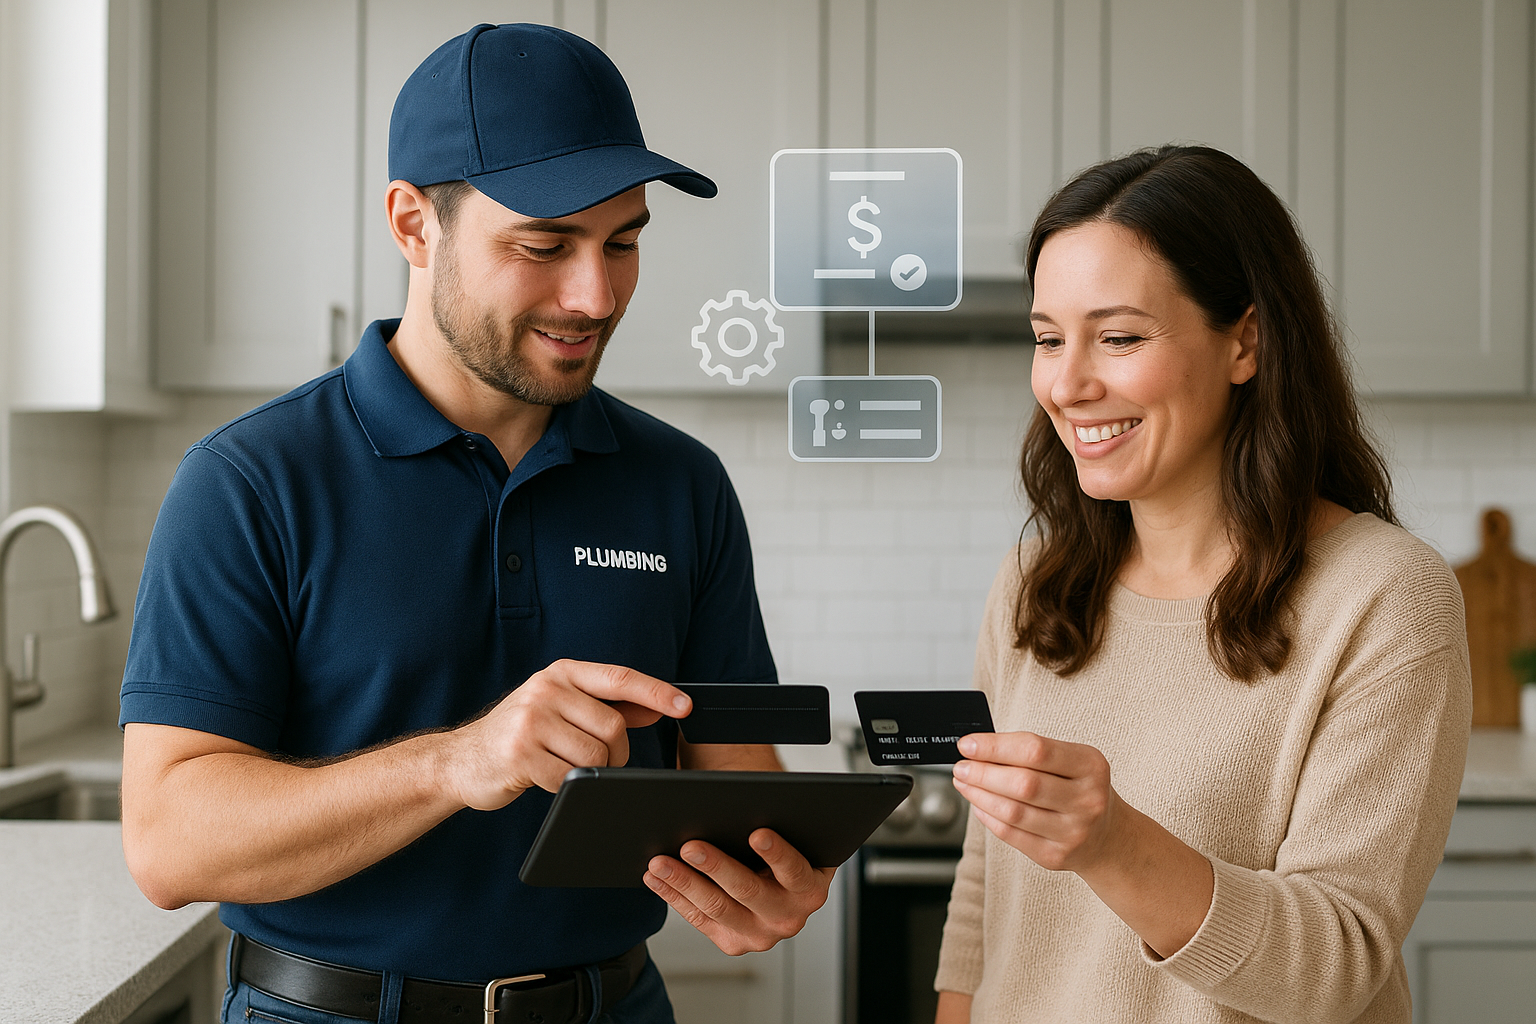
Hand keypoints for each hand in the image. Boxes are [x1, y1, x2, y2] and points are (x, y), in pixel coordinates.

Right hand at [446, 659, 690, 810]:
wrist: (462, 759)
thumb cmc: (522, 733)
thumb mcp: (564, 709)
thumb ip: (610, 707)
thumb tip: (658, 706)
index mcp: (562, 673)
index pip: (620, 678)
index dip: (657, 692)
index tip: (685, 705)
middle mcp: (546, 690)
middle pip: (613, 727)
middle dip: (615, 753)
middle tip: (597, 761)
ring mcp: (531, 720)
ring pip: (595, 755)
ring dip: (593, 772)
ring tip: (567, 767)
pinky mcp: (519, 753)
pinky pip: (569, 778)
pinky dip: (565, 785)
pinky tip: (546, 777)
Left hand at [643, 829, 832, 954]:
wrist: (777, 879)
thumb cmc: (780, 842)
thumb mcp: (789, 833)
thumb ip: (775, 820)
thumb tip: (740, 801)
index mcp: (810, 887)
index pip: (794, 870)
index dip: (777, 853)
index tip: (757, 834)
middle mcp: (789, 917)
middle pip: (749, 890)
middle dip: (717, 866)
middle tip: (691, 846)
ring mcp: (759, 934)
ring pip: (717, 907)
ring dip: (684, 882)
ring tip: (660, 862)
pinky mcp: (732, 942)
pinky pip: (698, 918)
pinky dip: (673, 896)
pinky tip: (655, 879)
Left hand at [951, 731, 1122, 872]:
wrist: (1108, 836)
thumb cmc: (1080, 788)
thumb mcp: (1071, 762)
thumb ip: (1031, 753)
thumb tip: (979, 749)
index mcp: (1090, 766)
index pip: (1035, 750)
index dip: (995, 746)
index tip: (967, 744)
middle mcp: (1086, 799)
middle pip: (1023, 783)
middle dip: (982, 773)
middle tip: (961, 767)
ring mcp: (1073, 831)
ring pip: (1013, 812)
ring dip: (979, 795)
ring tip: (964, 783)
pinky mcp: (1056, 856)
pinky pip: (1011, 835)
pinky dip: (988, 817)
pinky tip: (978, 805)